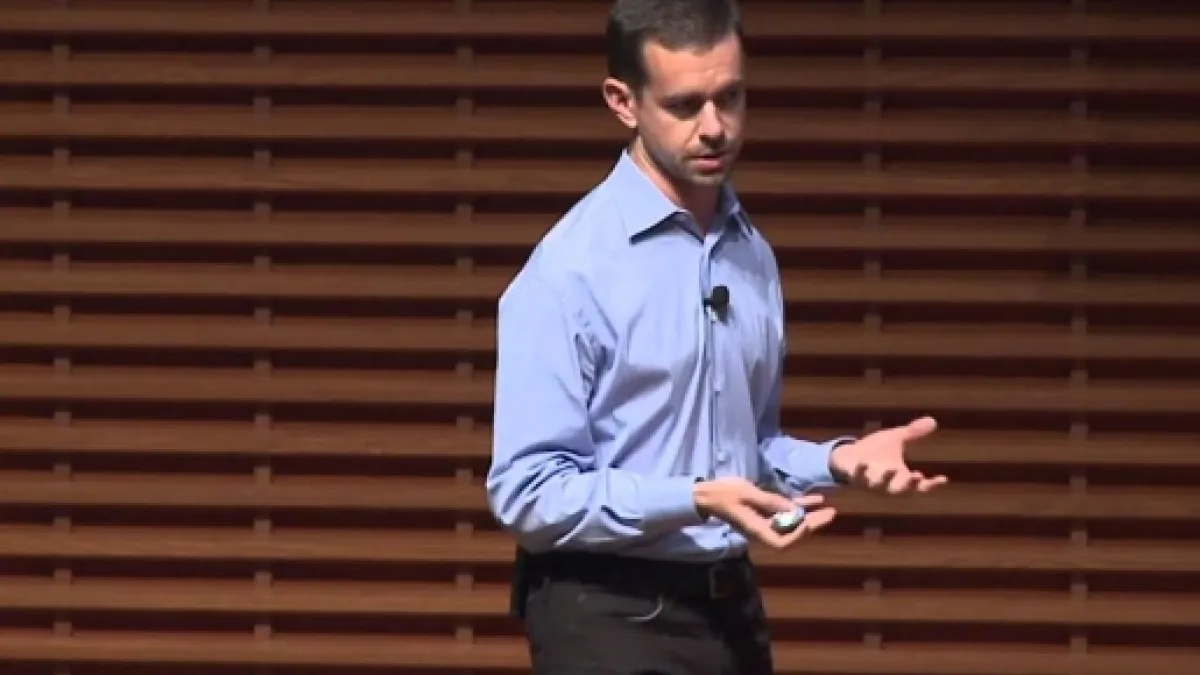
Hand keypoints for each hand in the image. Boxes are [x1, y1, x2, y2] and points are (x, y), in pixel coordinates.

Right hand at [693, 477, 836, 548]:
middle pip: (793, 535)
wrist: (709, 493)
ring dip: (811, 517)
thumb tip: (792, 509)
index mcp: (757, 530)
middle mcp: (764, 529)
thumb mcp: (746, 493)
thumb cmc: (724, 494)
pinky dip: (801, 506)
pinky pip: (787, 512)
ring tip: (828, 508)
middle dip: (813, 525)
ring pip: (793, 523)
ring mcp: (767, 521)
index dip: (798, 535)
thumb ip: (769, 501)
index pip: (782, 542)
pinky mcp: (767, 511)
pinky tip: (816, 499)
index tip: (809, 522)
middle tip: (831, 514)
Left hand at [830, 416, 947, 493]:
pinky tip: (863, 463)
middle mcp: (888, 484)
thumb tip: (933, 421)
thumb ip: (913, 433)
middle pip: (902, 490)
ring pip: (880, 486)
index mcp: (901, 478)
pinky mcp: (854, 478)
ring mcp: (871, 483)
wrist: (848, 455)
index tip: (943, 478)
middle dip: (910, 485)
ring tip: (892, 469)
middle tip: (919, 477)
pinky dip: (861, 472)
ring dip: (886, 479)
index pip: (920, 486)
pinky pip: (858, 478)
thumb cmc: (875, 451)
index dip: (932, 484)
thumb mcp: (895, 439)